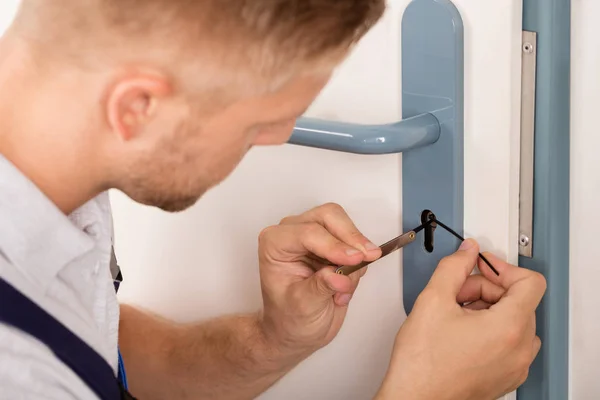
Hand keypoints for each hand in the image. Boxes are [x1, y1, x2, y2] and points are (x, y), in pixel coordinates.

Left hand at [257, 203, 381, 354]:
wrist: (295, 332)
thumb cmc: (288, 319)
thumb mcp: (302, 307)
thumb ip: (320, 288)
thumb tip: (340, 276)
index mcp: (275, 243)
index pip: (308, 232)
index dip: (334, 245)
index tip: (355, 260)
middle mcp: (293, 233)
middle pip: (329, 217)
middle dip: (350, 238)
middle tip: (367, 259)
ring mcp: (314, 236)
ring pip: (345, 226)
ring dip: (356, 255)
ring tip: (344, 290)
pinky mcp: (332, 245)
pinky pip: (355, 244)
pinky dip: (359, 264)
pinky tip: (345, 289)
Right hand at [376, 239, 545, 399]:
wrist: (415, 399)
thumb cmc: (422, 364)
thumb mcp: (432, 300)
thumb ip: (453, 267)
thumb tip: (468, 252)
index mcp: (509, 328)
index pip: (530, 282)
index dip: (503, 267)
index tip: (482, 266)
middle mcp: (520, 349)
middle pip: (517, 300)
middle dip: (485, 289)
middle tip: (455, 294)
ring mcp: (515, 366)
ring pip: (512, 320)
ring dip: (486, 309)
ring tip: (455, 315)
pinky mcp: (506, 376)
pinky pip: (509, 342)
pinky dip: (489, 330)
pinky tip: (459, 332)